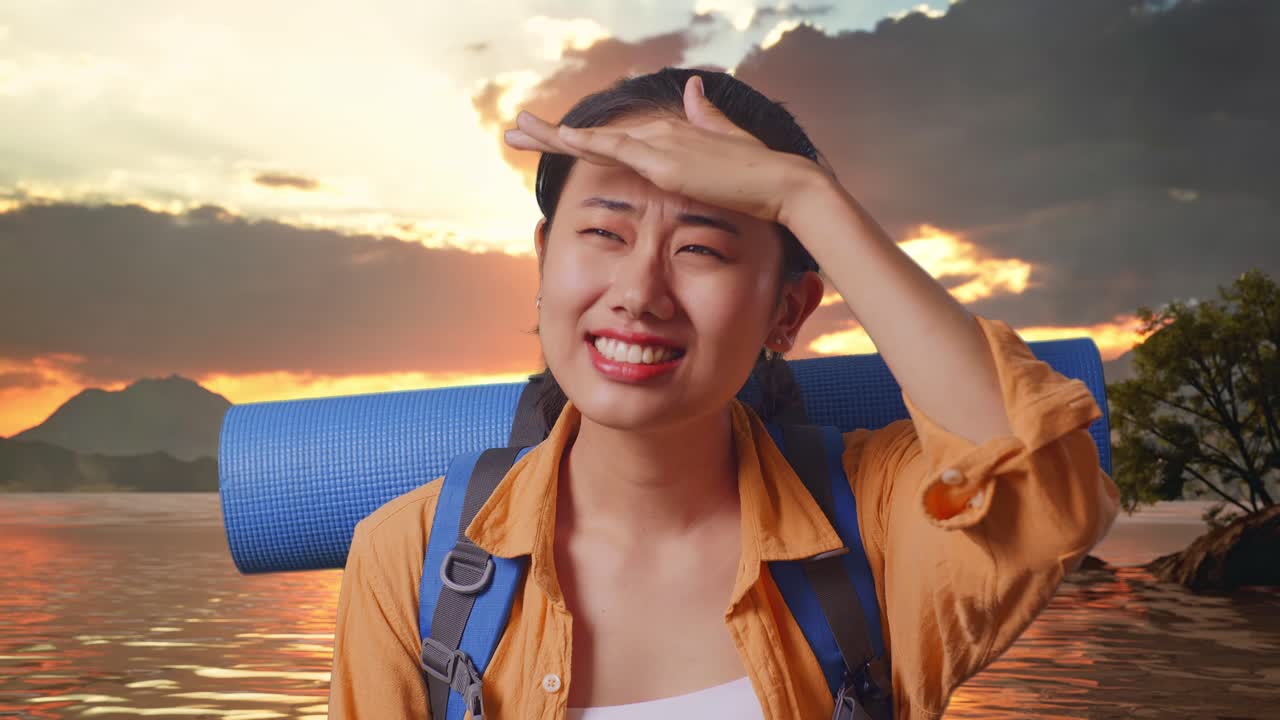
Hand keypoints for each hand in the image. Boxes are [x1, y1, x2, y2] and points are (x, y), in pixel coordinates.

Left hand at [503, 75, 817, 224]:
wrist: (781, 184)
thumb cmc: (757, 175)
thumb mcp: (725, 143)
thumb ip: (705, 118)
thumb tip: (693, 89)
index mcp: (669, 137)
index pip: (612, 139)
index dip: (577, 139)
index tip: (548, 138)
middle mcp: (659, 136)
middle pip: (593, 136)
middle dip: (550, 135)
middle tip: (512, 132)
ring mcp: (660, 147)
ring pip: (595, 139)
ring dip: (552, 137)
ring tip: (516, 132)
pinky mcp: (665, 163)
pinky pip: (617, 150)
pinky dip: (587, 142)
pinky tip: (561, 137)